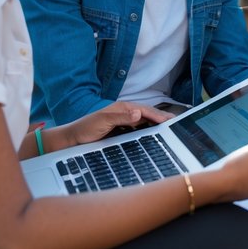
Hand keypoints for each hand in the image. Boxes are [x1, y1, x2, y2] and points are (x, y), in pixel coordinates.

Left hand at [57, 102, 172, 148]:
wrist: (70, 140)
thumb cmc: (84, 129)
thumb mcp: (102, 122)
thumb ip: (121, 117)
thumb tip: (139, 113)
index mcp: (122, 108)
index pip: (145, 110)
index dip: (159, 115)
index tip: (170, 121)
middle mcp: (125, 114)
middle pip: (148, 115)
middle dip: (162, 118)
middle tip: (176, 124)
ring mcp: (123, 122)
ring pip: (144, 122)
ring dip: (156, 125)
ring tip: (169, 130)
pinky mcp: (121, 132)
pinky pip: (138, 130)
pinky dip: (148, 132)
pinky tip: (154, 137)